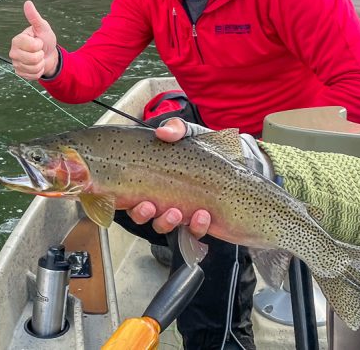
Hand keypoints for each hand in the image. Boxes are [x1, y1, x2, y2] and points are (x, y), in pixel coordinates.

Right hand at [9, 0, 58, 79]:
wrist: (49, 54)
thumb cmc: (45, 39)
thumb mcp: (43, 27)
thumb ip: (34, 17)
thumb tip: (28, 3)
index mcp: (17, 40)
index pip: (31, 46)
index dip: (39, 44)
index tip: (38, 41)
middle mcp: (13, 52)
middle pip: (32, 59)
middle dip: (40, 55)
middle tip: (39, 50)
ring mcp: (16, 63)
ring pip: (33, 68)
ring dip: (40, 64)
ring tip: (38, 58)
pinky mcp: (19, 73)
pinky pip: (32, 76)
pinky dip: (38, 72)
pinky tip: (37, 65)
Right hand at [125, 117, 211, 238]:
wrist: (239, 164)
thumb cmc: (208, 149)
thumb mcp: (192, 133)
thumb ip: (177, 129)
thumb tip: (162, 132)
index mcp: (152, 177)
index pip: (128, 190)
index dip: (120, 197)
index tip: (123, 196)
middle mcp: (161, 196)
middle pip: (140, 213)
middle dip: (140, 213)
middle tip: (148, 206)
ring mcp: (180, 210)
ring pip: (162, 224)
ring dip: (165, 221)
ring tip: (177, 212)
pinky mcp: (199, 222)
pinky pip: (193, 231)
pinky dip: (196, 226)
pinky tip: (203, 214)